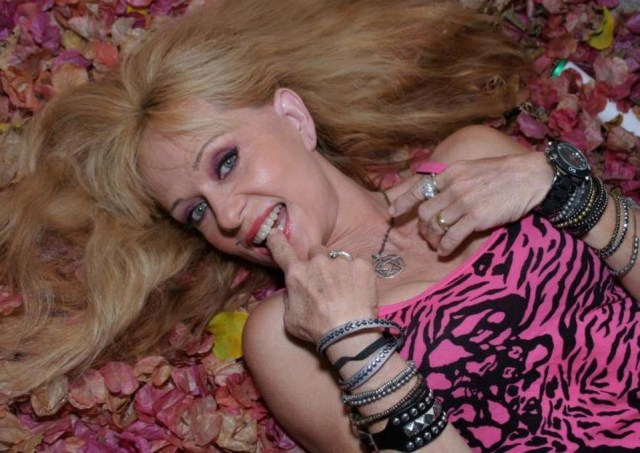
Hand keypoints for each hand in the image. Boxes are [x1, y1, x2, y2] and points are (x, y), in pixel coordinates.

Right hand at [266, 230, 377, 343]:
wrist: (350, 335)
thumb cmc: (318, 330)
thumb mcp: (291, 319)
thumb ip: (290, 299)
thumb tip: (293, 289)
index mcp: (297, 274)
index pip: (282, 250)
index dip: (277, 240)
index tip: (275, 233)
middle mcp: (318, 262)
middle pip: (316, 251)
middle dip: (319, 262)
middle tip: (326, 281)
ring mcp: (342, 261)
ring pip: (339, 257)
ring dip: (340, 269)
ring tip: (346, 290)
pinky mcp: (362, 265)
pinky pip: (360, 261)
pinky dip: (359, 272)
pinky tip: (359, 288)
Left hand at [390, 150, 552, 255]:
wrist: (531, 177)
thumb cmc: (504, 173)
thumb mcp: (473, 168)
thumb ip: (454, 180)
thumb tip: (440, 193)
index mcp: (451, 173)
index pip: (419, 187)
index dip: (403, 201)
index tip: (393, 211)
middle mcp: (453, 187)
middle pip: (424, 212)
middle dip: (422, 226)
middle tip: (426, 235)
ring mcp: (464, 202)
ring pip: (435, 225)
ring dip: (432, 239)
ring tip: (436, 245)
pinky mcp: (476, 218)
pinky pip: (451, 236)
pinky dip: (444, 246)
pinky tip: (444, 251)